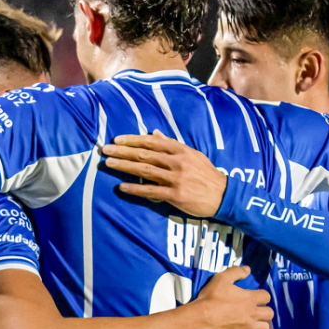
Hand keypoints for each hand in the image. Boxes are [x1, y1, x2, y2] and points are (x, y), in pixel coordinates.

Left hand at [101, 130, 226, 217]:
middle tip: (105, 150)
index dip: (133, 140)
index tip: (117, 140)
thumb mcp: (191, 155)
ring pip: (145, 171)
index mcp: (180, 150)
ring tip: (108, 164)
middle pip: (144, 155)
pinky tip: (121, 186)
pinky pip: (151, 191)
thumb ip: (172, 144)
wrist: (223, 195)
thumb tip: (154, 133)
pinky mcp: (175, 195)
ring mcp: (176, 179)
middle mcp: (177, 162)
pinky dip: (135, 189)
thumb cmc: (206, 174)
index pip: (152, 142)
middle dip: (122, 151)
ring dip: (124, 167)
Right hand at [191, 266, 273, 328]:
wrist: (200, 318)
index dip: (261, 296)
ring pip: (265, 328)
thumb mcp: (221, 279)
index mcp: (250, 298)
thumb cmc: (211, 298)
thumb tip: (248, 270)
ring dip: (260, 324)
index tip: (254, 297)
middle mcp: (253, 314)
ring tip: (251, 323)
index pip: (267, 296)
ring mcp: (249, 328)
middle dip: (264, 311)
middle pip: (270, 313)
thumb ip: (236, 272)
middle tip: (254, 310)